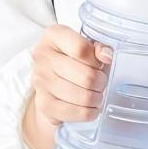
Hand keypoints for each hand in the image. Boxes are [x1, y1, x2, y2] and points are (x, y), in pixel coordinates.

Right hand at [22, 24, 112, 148]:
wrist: (52, 81)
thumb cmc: (76, 60)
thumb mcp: (90, 46)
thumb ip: (100, 47)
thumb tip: (107, 56)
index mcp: (54, 35)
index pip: (82, 49)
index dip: (97, 60)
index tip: (100, 64)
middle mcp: (43, 56)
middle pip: (86, 76)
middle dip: (101, 82)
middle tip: (101, 82)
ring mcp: (40, 81)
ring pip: (83, 96)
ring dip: (96, 98)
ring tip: (96, 94)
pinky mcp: (42, 103)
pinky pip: (74, 113)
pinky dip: (88, 113)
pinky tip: (90, 108)